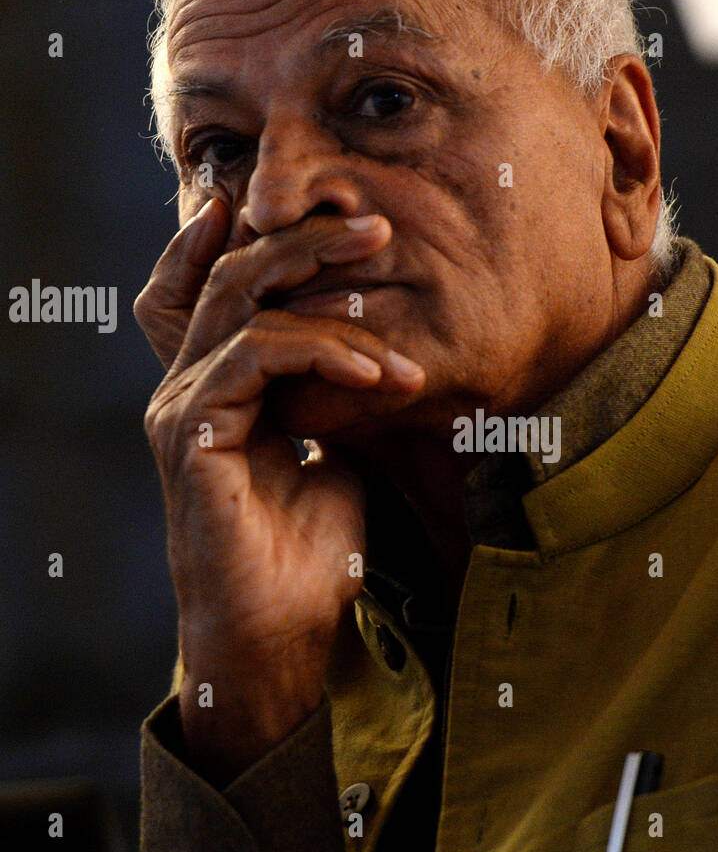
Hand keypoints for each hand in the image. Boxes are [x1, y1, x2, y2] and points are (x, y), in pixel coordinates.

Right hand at [136, 200, 424, 784]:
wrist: (281, 635)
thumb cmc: (310, 555)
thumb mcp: (337, 454)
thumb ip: (337, 398)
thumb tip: (381, 348)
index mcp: (217, 383)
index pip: (224, 282)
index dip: (274, 238)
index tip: (351, 217)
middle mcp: (187, 384)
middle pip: (232, 273)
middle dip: (307, 239)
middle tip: (378, 225)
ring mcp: (181, 405)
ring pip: (244, 305)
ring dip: (333, 302)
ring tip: (402, 331)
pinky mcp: (190, 432)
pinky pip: (253, 357)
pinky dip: (321, 352)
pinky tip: (377, 374)